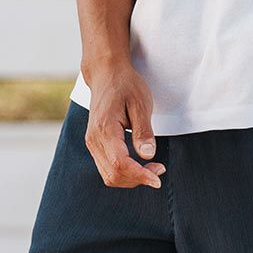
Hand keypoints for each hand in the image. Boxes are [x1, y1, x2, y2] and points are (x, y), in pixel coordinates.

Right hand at [82, 63, 164, 189]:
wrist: (106, 74)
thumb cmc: (125, 85)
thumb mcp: (141, 103)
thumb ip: (144, 131)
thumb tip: (148, 155)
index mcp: (104, 128)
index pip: (120, 163)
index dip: (140, 175)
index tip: (158, 179)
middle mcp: (94, 139)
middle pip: (113, 174)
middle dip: (138, 178)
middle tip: (160, 169)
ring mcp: (92, 143)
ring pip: (109, 175)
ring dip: (131, 178)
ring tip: (152, 168)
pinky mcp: (95, 144)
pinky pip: (107, 168)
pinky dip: (124, 173)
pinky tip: (139, 165)